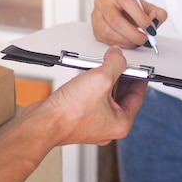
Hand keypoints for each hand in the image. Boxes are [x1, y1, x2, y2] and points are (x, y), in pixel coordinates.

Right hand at [26, 46, 146, 145]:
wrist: (43, 123)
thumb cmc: (69, 113)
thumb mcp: (100, 79)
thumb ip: (114, 63)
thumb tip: (118, 55)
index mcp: (121, 123)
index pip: (138, 96)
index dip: (139, 77)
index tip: (138, 66)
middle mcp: (108, 126)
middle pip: (121, 96)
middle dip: (120, 77)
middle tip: (118, 61)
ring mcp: (93, 124)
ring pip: (105, 97)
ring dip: (104, 80)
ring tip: (100, 66)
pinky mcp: (79, 119)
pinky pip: (91, 99)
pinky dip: (91, 87)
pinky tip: (85, 76)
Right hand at [91, 0, 167, 48]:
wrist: (110, 1)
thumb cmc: (126, 3)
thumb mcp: (143, 3)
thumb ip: (154, 12)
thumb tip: (155, 22)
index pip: (128, 3)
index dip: (141, 18)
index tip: (151, 29)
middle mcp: (103, 3)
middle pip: (116, 21)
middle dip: (134, 34)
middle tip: (146, 40)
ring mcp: (96, 16)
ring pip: (109, 32)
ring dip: (127, 41)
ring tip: (138, 42)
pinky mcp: (95, 29)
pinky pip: (106, 40)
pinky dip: (120, 44)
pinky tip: (129, 43)